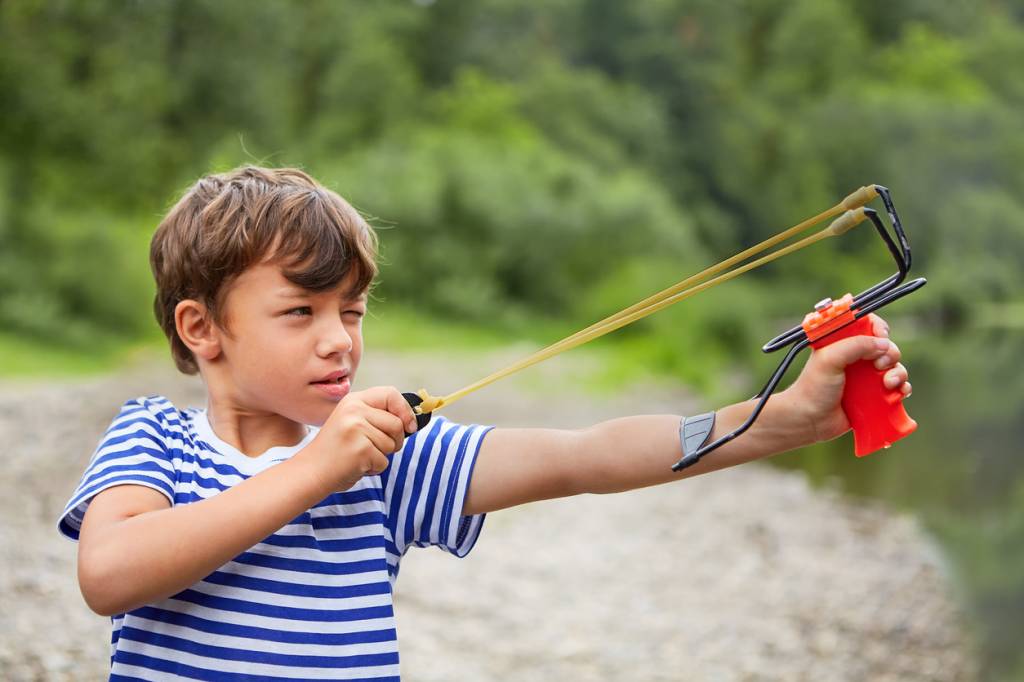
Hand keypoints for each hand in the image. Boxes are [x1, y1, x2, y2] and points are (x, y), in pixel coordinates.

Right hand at [303, 386, 418, 493]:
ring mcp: (356, 429)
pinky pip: (383, 461)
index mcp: (353, 400)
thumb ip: (376, 416)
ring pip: (391, 444)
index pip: (391, 393)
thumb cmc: (337, 450)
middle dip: (394, 441)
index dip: (405, 410)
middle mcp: (354, 410)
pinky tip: (355, 466)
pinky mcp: (360, 450)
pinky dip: (374, 468)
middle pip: (397, 424)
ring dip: (381, 456)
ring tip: (359, 456)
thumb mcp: (352, 422)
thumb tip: (412, 421)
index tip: (410, 426)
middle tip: (373, 448)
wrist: (311, 471)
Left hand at [779, 314, 911, 444]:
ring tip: (888, 383)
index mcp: (842, 342)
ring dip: (898, 372)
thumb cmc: (813, 388)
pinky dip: (902, 387)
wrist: (810, 420)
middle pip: (886, 346)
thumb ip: (855, 345)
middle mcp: (856, 358)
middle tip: (879, 365)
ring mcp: (866, 377)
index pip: (867, 324)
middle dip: (890, 353)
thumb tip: (884, 344)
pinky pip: (897, 387)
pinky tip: (899, 391)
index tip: (881, 335)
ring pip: (894, 367)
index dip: (878, 327)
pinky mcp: (873, 395)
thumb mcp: (830, 359)